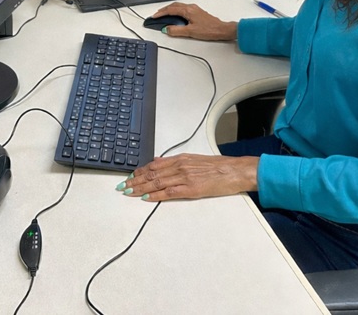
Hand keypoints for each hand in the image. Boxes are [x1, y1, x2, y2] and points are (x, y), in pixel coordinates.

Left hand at [116, 153, 258, 202]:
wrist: (234, 170)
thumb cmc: (218, 167)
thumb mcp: (195, 160)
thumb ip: (177, 162)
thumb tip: (159, 162)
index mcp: (181, 158)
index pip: (154, 164)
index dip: (140, 171)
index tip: (129, 176)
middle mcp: (180, 166)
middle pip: (152, 173)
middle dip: (135, 180)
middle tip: (122, 186)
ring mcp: (185, 177)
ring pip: (157, 182)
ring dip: (140, 188)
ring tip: (128, 192)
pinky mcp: (191, 188)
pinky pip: (169, 192)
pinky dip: (155, 195)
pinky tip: (145, 198)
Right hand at [150, 2, 237, 40]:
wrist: (221, 29)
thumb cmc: (208, 30)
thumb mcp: (190, 32)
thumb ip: (177, 31)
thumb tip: (167, 29)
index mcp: (188, 10)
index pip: (171, 10)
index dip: (161, 13)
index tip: (154, 16)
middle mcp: (191, 7)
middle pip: (174, 6)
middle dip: (164, 10)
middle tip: (157, 15)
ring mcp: (194, 9)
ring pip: (179, 6)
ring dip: (170, 9)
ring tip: (164, 15)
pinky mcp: (197, 12)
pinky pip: (183, 9)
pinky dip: (176, 11)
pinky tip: (176, 16)